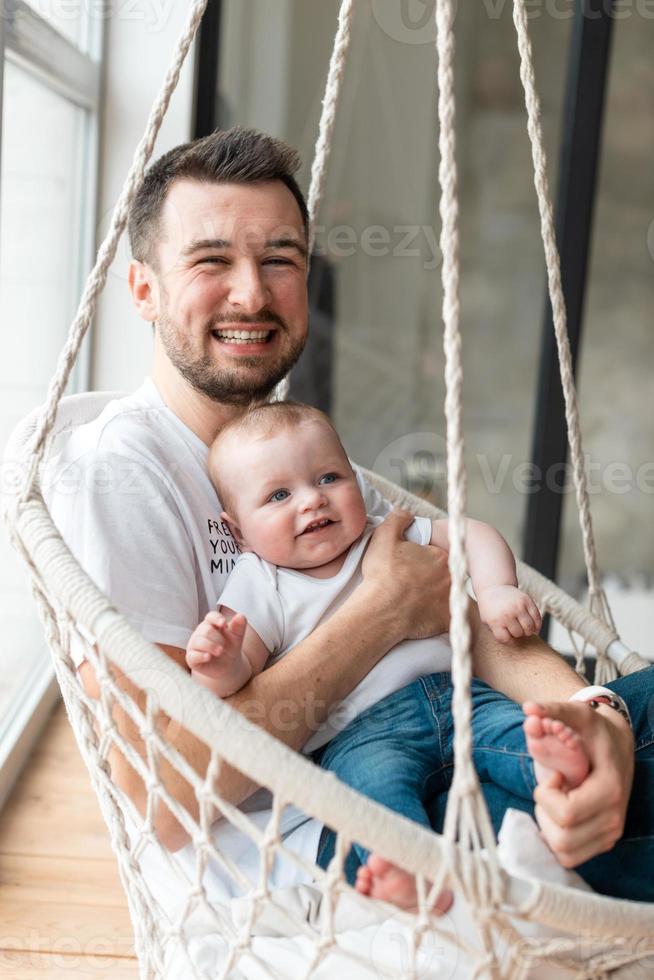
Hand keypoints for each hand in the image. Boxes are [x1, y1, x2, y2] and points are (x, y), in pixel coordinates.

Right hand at [186, 610, 247, 680]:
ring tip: (220, 651)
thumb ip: (239, 627)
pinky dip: (201, 656)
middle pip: (206, 630)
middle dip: (217, 638)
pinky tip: (208, 657)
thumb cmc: (230, 648)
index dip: (216, 619)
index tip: (223, 623)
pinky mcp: (192, 658)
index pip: (211, 617)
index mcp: (211, 624)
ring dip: (210, 646)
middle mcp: (201, 632)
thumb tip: (240, 616)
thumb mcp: (237, 638)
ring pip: (198, 641)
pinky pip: (192, 655)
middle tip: (224, 646)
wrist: (228, 666)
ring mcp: (195, 645)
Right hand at [362, 509, 450, 640]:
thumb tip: (407, 513)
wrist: (379, 611)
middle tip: (413, 584)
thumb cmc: (382, 575)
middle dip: (432, 577)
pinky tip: (431, 616)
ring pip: (450, 595)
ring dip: (439, 596)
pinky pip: (452, 618)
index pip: (437, 554)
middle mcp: (451, 577)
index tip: (411, 566)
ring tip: (419, 600)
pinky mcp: (447, 620)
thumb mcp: (384, 536)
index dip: (424, 559)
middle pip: (445, 574)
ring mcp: (451, 600)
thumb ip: (398, 519)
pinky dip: (444, 616)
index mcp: (440, 556)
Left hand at [477, 585, 540, 642]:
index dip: (509, 641)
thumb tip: (515, 644)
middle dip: (517, 634)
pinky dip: (537, 625)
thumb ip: (497, 634)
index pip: (506, 639)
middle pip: (519, 634)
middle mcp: (507, 614)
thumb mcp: (487, 622)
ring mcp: (518, 606)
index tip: (508, 637)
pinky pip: (537, 618)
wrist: (494, 587)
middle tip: (515, 629)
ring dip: (528, 631)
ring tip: (523, 628)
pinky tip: (533, 626)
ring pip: (530, 628)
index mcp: (495, 620)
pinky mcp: (527, 601)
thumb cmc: (490, 609)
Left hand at [525, 700, 633, 866]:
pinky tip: (558, 813)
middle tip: (552, 788)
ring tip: (556, 799)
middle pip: (561, 839)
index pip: (566, 814)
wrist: (617, 744)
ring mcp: (610, 834)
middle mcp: (614, 819)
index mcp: (610, 790)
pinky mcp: (603, 842)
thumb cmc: (594, 731)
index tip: (554, 775)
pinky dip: (556, 838)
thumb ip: (553, 710)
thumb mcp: (576, 714)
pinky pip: (569, 857)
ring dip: (549, 827)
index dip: (548, 795)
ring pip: (563, 852)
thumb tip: (528, 707)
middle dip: (545, 812)